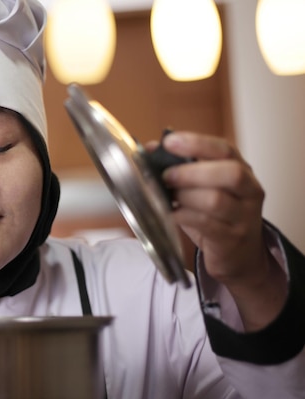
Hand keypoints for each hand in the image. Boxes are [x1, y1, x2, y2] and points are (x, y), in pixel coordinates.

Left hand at [157, 131, 286, 328]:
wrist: (238, 256)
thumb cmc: (216, 217)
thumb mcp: (202, 188)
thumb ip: (180, 166)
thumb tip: (148, 149)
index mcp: (242, 170)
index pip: (224, 149)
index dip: (196, 143)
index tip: (169, 142)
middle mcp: (249, 191)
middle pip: (230, 173)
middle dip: (191, 172)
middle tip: (166, 176)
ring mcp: (243, 216)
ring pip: (216, 200)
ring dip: (185, 195)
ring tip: (169, 197)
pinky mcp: (231, 238)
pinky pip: (205, 224)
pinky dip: (183, 216)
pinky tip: (172, 213)